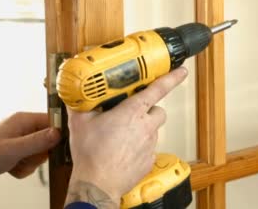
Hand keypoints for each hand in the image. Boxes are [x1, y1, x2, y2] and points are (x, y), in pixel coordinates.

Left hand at [0, 112, 60, 189]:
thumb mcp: (15, 149)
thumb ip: (38, 141)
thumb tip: (58, 133)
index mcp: (22, 120)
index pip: (50, 122)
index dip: (55, 135)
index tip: (54, 149)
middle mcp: (21, 127)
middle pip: (46, 140)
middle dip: (38, 154)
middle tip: (26, 158)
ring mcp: (17, 140)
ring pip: (37, 153)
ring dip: (29, 163)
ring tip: (15, 165)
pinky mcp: (14, 152)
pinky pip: (28, 161)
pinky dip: (22, 168)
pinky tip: (11, 169)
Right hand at [65, 67, 187, 206]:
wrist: (97, 184)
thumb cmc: (91, 155)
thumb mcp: (80, 123)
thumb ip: (80, 105)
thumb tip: (76, 97)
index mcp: (132, 112)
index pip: (158, 89)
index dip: (172, 78)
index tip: (181, 71)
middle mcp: (145, 127)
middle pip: (158, 110)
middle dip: (149, 109)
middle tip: (132, 112)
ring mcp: (149, 145)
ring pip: (153, 130)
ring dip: (143, 129)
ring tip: (123, 135)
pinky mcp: (149, 161)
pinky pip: (148, 149)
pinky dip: (139, 147)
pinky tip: (124, 151)